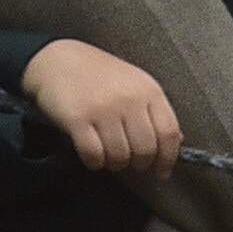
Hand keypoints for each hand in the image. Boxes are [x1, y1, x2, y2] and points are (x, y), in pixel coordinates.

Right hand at [22, 37, 179, 176]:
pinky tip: (94, 157)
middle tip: (132, 165)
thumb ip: (154, 111)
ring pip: (120, 155)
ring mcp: (103, 109)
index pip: (169, 133)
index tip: (162, 171)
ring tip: (111, 158)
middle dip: (140, 164)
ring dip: (117, 164)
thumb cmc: (100, 75)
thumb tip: (174, 143)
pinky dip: (95, 162)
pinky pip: (93, 154)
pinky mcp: (77, 119)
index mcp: (149, 91)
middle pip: (146, 148)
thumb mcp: (135, 84)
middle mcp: (129, 100)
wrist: (58, 60)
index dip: (168, 158)